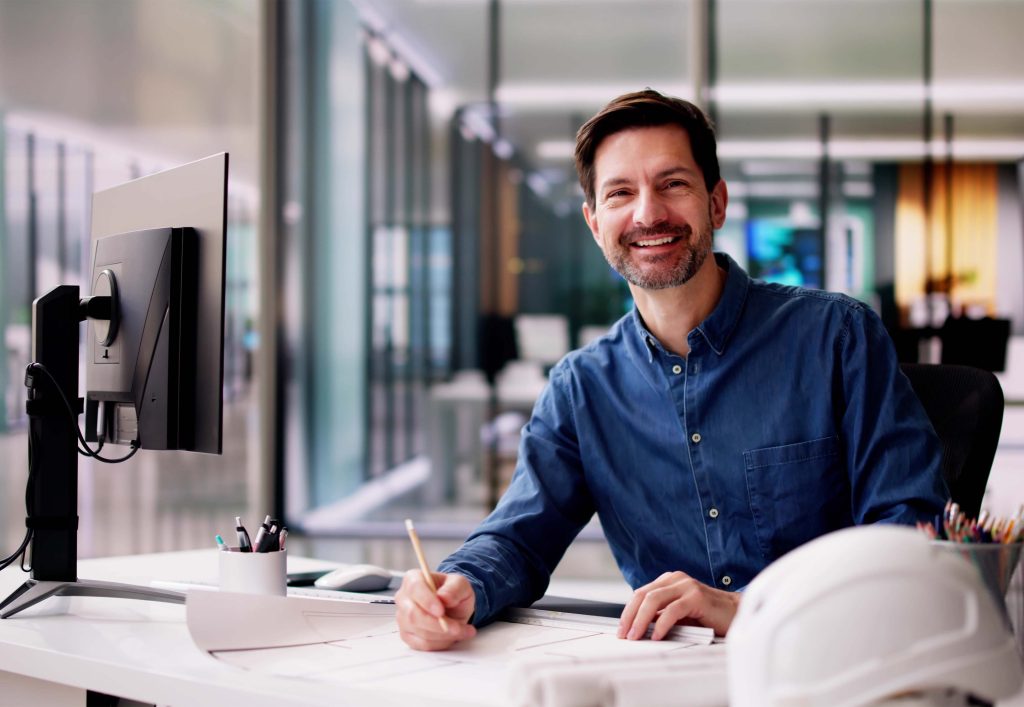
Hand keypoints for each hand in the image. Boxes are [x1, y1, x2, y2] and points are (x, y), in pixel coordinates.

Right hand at [396, 570, 476, 650]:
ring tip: (462, 630)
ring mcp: (403, 618)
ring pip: (419, 632)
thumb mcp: (460, 584)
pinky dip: (440, 643)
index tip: (441, 611)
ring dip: (444, 635)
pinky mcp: (407, 635)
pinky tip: (452, 636)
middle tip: (457, 627)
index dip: (427, 601)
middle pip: (413, 615)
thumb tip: (443, 597)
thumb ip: (454, 589)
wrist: (454, 607)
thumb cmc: (453, 592)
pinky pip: (422, 644)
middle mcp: (403, 598)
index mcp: (413, 578)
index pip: (415, 588)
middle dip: (437, 624)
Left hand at [618, 571, 739, 639]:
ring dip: (641, 620)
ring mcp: (686, 586)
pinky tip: (657, 635)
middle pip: (643, 595)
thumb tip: (637, 628)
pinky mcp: (696, 597)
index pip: (640, 594)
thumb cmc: (708, 616)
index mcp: (669, 581)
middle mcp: (676, 579)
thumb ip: (661, 616)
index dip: (628, 612)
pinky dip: (661, 624)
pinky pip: (672, 610)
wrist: (736, 614)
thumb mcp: (679, 615)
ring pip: (653, 600)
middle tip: (624, 634)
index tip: (621, 629)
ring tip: (636, 636)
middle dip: (630, 616)